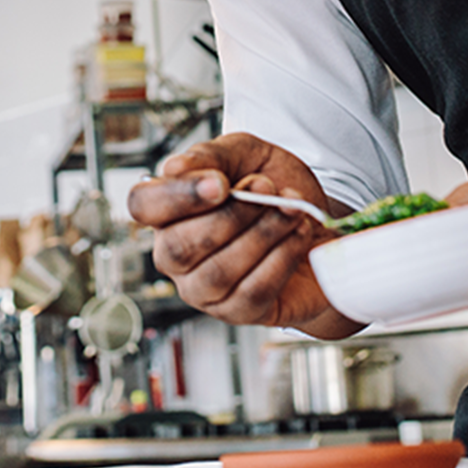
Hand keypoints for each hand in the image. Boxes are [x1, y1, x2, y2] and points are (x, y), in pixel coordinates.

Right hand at [127, 132, 361, 336]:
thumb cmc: (275, 186)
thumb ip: (212, 155)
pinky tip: (299, 233)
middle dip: (232, 214)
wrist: (324, 220)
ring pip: (218, 273)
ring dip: (264, 232)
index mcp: (170, 210)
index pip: (142, 206)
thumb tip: (172, 168)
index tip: (221, 183)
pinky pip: (253, 292)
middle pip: (178, 247)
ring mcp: (204, 291)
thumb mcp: (247, 154)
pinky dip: (282, 257)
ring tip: (292, 207)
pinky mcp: (240, 313)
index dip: (177, 196)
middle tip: (267, 186)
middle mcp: (177, 255)